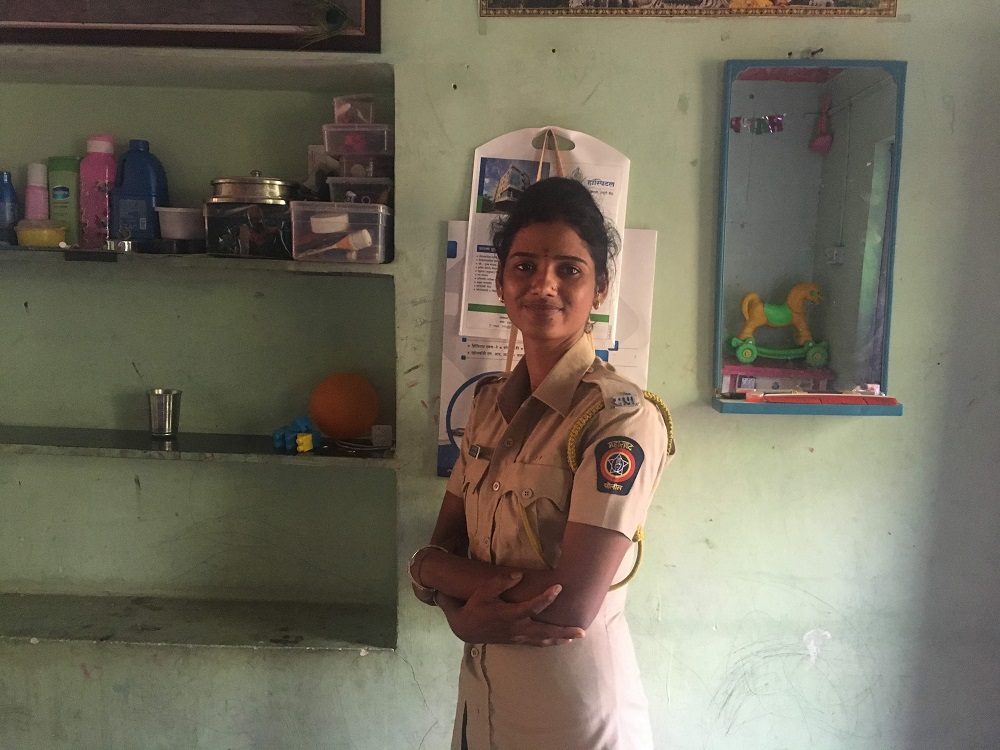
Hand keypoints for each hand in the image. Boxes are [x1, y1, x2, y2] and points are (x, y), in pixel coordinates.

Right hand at [437, 571, 584, 646]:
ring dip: (560, 639)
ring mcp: (517, 637)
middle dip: (564, 632)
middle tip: (581, 632)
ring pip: (542, 640)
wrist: (465, 628)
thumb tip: (520, 574)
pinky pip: (536, 644)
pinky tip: (559, 641)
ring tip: (575, 637)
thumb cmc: (475, 606)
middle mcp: (517, 628)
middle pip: (545, 632)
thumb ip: (501, 582)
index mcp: (509, 615)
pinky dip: (549, 642)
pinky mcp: (516, 641)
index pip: (532, 607)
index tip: (559, 588)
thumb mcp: (483, 592)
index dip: (546, 598)